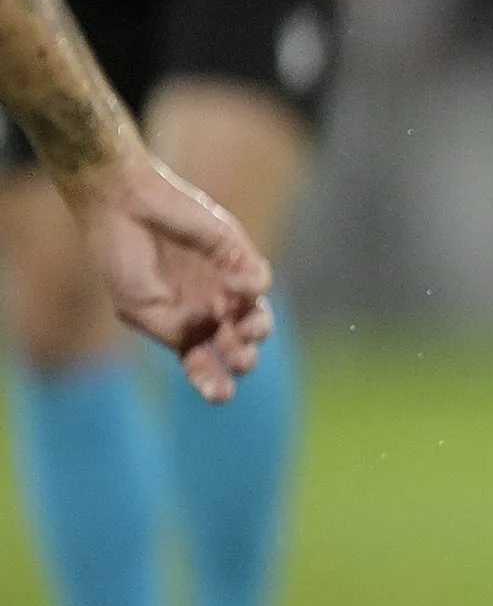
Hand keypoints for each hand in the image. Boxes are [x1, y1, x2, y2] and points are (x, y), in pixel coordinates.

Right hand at [61, 154, 272, 402]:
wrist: (123, 208)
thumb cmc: (122, 258)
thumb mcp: (138, 306)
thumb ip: (172, 329)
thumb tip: (207, 334)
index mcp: (181, 326)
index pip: (201, 362)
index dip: (212, 381)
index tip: (220, 396)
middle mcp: (207, 308)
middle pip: (235, 343)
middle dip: (242, 357)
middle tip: (241, 361)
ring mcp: (225, 282)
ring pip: (256, 316)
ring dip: (256, 330)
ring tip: (246, 334)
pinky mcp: (237, 254)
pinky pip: (258, 279)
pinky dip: (251, 288)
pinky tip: (233, 288)